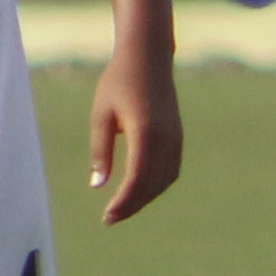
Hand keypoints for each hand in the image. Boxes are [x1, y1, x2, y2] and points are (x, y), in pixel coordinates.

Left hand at [85, 43, 182, 223]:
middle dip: (132, 205)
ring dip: (145, 197)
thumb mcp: (101, 115)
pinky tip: (141, 189)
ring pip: (164, 180)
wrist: (148, 57)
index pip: (136, 178)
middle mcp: (165, 137)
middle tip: (110, 218)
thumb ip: (100, 151)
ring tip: (123, 206)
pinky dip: (157, 185)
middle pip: (151, 184)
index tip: (107, 216)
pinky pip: (171, 170)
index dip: (123, 202)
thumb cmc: (118, 82)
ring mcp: (175, 137)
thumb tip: (98, 185)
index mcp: (144, 131)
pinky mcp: (178, 136)